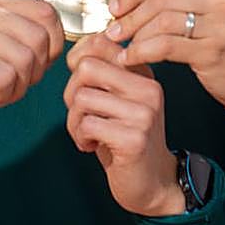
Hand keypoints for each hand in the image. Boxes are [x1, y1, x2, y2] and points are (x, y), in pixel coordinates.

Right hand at [0, 0, 63, 110]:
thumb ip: (16, 42)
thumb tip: (54, 52)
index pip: (47, 14)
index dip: (52, 46)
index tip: (31, 68)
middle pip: (41, 40)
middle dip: (34, 74)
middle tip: (9, 86)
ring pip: (25, 61)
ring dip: (16, 88)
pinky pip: (4, 76)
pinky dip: (0, 93)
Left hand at [64, 34, 182, 216]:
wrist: (154, 182)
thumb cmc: (127, 140)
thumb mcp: (117, 100)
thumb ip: (102, 75)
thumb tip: (75, 56)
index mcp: (143, 74)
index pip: (100, 43)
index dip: (77, 60)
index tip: (80, 84)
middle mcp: (147, 88)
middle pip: (86, 68)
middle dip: (71, 92)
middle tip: (80, 113)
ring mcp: (143, 113)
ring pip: (82, 98)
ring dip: (74, 121)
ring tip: (87, 133)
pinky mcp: (134, 138)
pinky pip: (87, 124)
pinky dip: (80, 137)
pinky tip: (92, 146)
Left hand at [105, 0, 224, 113]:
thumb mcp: (211, 15)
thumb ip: (179, 4)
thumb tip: (130, 2)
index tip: (116, 6)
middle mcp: (223, 0)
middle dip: (130, 14)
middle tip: (114, 29)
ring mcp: (221, 25)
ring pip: (162, 20)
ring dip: (134, 34)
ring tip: (122, 47)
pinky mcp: (213, 50)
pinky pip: (166, 45)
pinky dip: (142, 51)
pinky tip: (132, 58)